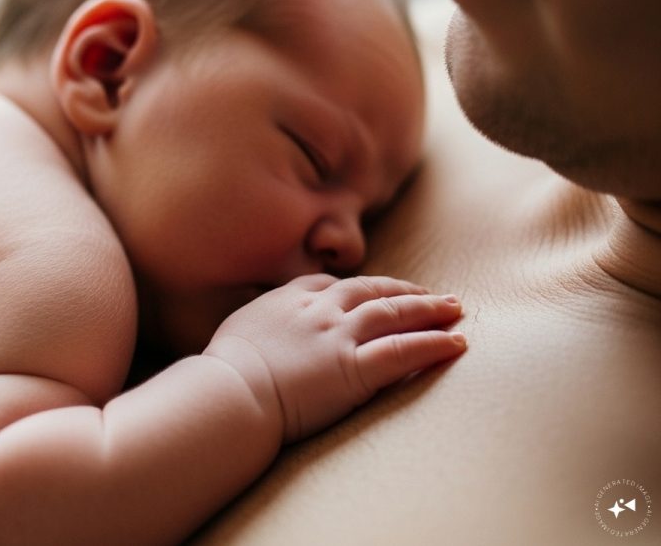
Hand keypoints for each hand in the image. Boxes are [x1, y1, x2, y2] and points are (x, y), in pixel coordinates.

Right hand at [204, 274, 465, 441]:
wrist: (231, 392)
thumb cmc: (224, 370)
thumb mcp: (237, 329)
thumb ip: (259, 323)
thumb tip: (258, 330)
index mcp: (289, 298)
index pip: (333, 285)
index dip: (362, 288)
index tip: (378, 291)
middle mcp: (320, 310)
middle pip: (372, 291)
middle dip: (405, 291)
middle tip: (432, 294)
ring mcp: (339, 336)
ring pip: (395, 314)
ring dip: (429, 310)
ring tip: (454, 310)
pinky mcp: (355, 368)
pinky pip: (403, 351)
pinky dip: (433, 345)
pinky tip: (455, 343)